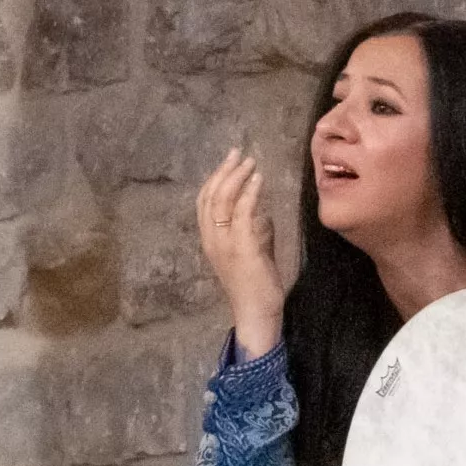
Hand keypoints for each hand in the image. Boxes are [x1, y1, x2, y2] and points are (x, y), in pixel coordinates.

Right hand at [197, 148, 285, 359]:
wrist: (256, 312)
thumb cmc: (255, 285)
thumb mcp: (252, 251)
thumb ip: (253, 230)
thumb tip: (261, 210)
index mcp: (209, 239)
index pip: (205, 201)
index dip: (215, 178)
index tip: (230, 161)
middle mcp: (211, 238)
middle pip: (210, 195)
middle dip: (224, 171)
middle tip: (238, 153)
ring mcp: (224, 243)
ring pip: (223, 200)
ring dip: (237, 177)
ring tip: (250, 162)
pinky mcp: (241, 247)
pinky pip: (242, 213)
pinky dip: (249, 192)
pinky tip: (258, 180)